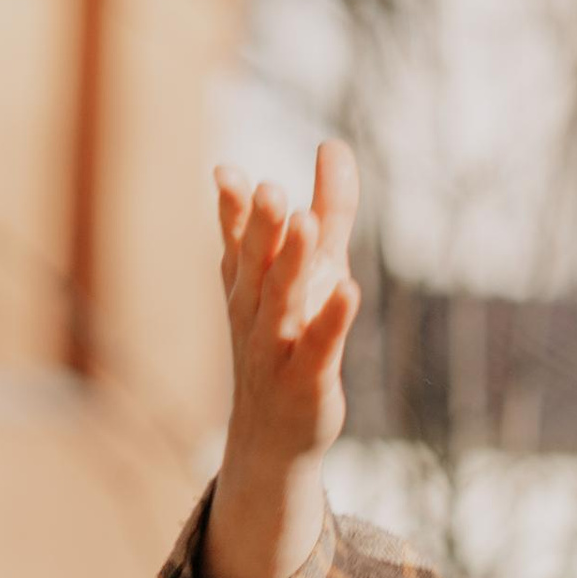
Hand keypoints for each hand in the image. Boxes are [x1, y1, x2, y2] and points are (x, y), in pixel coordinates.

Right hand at [199, 139, 361, 577]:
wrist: (274, 433)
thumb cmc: (291, 336)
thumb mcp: (314, 267)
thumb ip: (327, 208)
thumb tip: (334, 144)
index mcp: (249, 282)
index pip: (237, 239)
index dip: (231, 209)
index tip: (226, 173)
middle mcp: (255, 312)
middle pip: (257, 264)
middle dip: (262, 227)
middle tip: (269, 190)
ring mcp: (277, 348)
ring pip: (281, 303)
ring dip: (292, 265)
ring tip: (304, 223)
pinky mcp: (308, 379)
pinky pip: (319, 347)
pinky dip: (331, 320)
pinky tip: (350, 290)